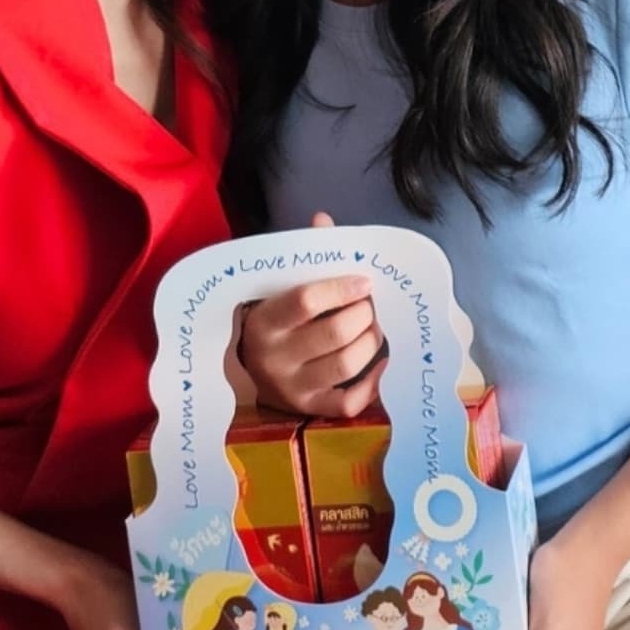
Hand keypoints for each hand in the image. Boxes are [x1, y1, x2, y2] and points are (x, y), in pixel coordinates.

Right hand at [239, 212, 385, 415]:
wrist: (248, 368)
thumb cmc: (273, 318)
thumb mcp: (279, 286)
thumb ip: (304, 255)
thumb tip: (324, 220)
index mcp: (265, 321)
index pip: (306, 301)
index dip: (341, 288)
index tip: (364, 281)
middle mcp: (275, 358)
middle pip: (335, 333)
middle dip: (363, 314)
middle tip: (370, 305)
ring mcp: (293, 388)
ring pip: (347, 365)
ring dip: (371, 341)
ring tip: (373, 327)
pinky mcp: (309, 409)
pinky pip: (349, 402)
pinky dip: (373, 382)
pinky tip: (381, 363)